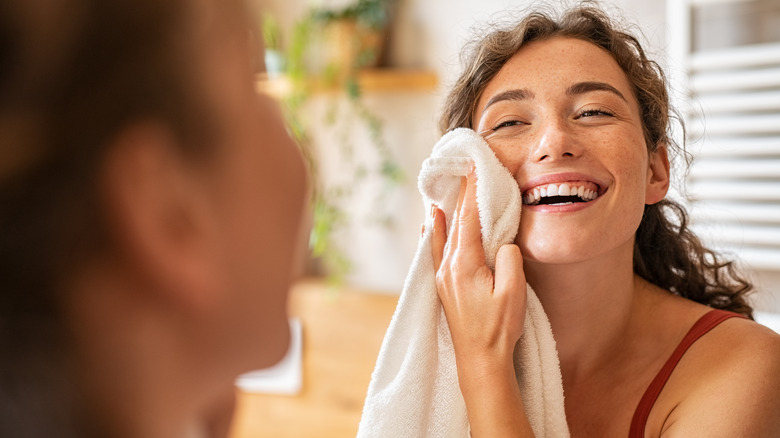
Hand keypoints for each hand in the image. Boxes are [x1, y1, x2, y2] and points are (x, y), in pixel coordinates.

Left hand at [430, 166, 526, 374]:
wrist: (480, 360)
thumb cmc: (498, 328)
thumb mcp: (514, 292)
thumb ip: (509, 260)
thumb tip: (503, 243)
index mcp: (464, 264)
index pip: (469, 219)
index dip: (473, 192)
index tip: (475, 168)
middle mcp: (448, 266)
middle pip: (455, 223)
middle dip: (462, 195)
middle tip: (466, 169)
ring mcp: (443, 277)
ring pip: (444, 234)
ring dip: (449, 210)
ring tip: (448, 186)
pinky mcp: (444, 287)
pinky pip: (436, 250)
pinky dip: (434, 231)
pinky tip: (430, 222)